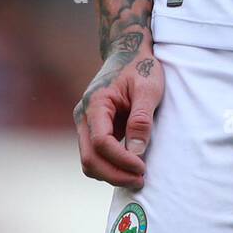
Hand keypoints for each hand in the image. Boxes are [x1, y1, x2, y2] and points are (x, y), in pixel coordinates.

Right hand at [73, 28, 163, 188]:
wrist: (128, 52)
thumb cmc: (140, 68)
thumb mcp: (148, 89)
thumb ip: (141, 119)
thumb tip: (136, 153)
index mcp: (96, 104)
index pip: (101, 143)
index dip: (121, 161)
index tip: (142, 168)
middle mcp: (84, 116)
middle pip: (89, 159)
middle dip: (114, 175)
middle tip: (140, 181)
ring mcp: (85, 124)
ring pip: (89, 161)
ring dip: (111, 174)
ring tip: (138, 177)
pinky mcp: (93, 129)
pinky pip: (96, 155)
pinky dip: (110, 166)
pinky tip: (130, 168)